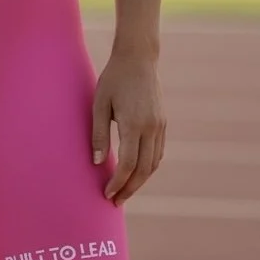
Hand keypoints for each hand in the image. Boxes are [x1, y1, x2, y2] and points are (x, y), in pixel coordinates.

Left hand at [91, 51, 166, 205]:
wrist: (138, 58)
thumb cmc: (113, 79)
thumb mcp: (99, 104)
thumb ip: (98, 134)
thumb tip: (96, 162)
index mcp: (134, 124)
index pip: (128, 164)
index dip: (118, 183)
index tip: (107, 194)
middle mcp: (151, 128)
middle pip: (144, 170)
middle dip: (129, 188)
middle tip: (115, 201)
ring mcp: (160, 126)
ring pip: (154, 164)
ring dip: (140, 180)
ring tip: (124, 190)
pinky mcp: (162, 123)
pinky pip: (158, 152)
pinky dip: (148, 167)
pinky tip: (136, 171)